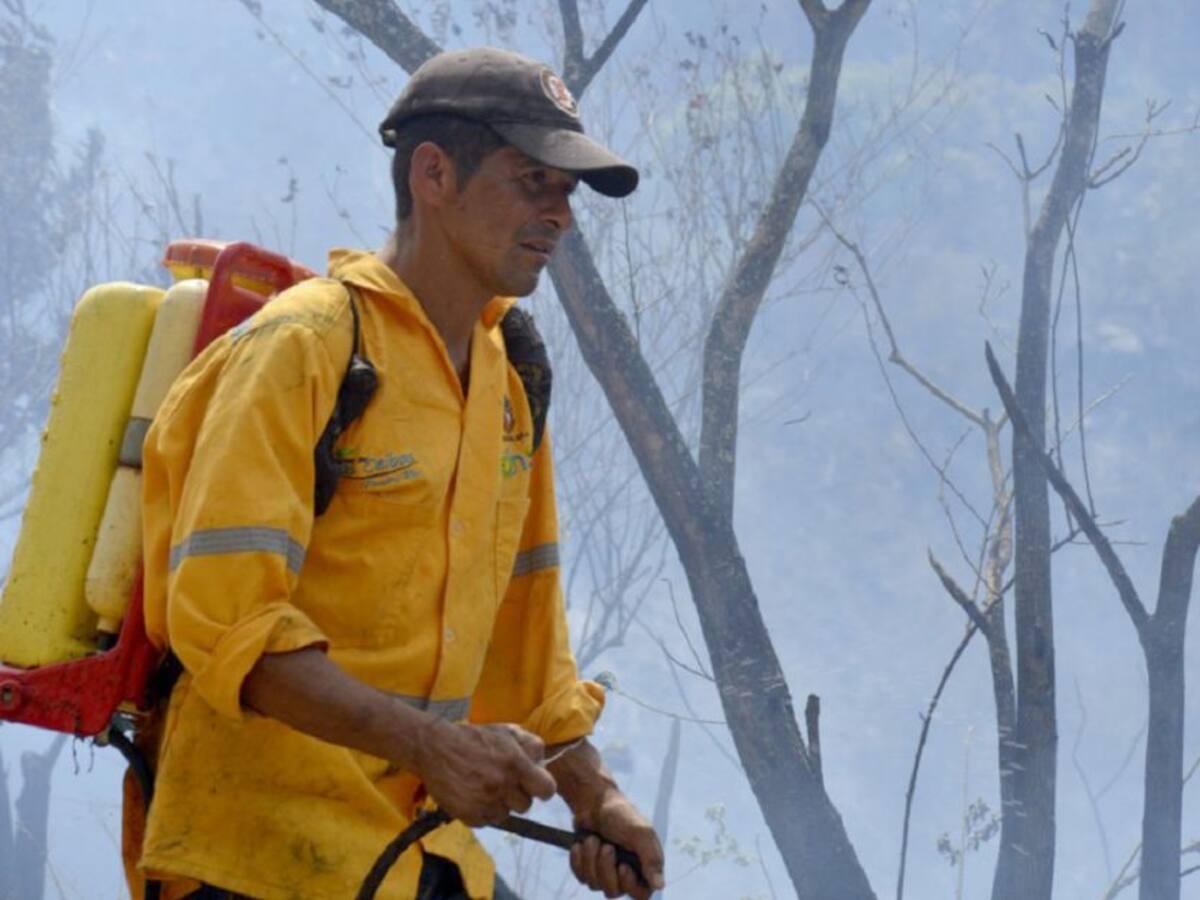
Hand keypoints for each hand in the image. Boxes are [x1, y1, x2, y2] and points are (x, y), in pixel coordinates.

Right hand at [412, 720, 556, 826]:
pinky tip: (474, 795)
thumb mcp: (506, 731)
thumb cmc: (474, 738)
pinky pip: (487, 822)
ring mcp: (485, 802)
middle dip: (518, 794)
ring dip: (500, 804)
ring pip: (506, 815)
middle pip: (526, 805)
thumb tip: (543, 764)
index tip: (534, 785)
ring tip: (486, 788)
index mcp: (515, 763)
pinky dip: (483, 811)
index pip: (546, 790)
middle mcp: (502, 785)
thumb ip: (530, 745)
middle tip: (504, 782)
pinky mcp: (469, 815)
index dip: (542, 788)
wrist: (435, 748)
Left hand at [569, 788, 664, 898]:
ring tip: (593, 839)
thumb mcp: (639, 832)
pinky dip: (578, 860)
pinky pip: (581, 877)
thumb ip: (651, 858)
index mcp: (644, 865)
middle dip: (605, 868)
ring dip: (591, 860)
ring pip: (594, 885)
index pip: (641, 895)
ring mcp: (606, 871)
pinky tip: (580, 845)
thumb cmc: (620, 814)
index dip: (630, 885)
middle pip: (613, 891)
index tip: (622, 866)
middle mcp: (626, 872)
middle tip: (606, 846)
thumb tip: (660, 886)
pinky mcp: (589, 868)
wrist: (594, 801)